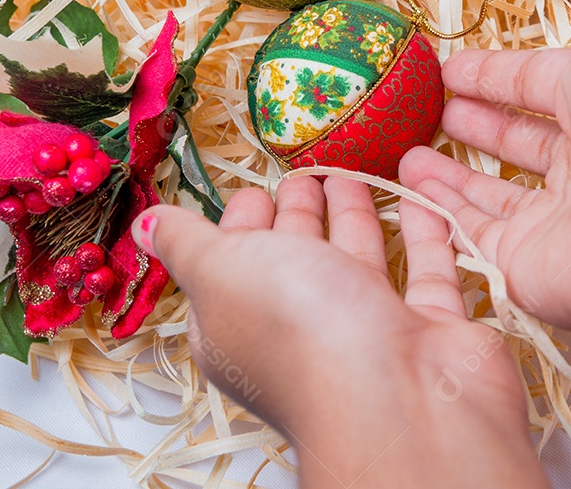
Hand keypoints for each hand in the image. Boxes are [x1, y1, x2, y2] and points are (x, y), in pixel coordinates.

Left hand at [133, 177, 548, 488]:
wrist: (401, 401)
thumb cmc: (297, 328)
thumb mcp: (220, 271)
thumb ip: (186, 243)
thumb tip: (146, 226)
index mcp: (241, 322)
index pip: (232, 265)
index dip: (238, 225)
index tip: (252, 187)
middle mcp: (302, 330)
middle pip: (296, 261)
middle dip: (296, 214)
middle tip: (305, 169)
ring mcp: (366, 330)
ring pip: (357, 261)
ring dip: (352, 215)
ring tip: (350, 172)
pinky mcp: (425, 326)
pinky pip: (424, 267)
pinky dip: (421, 230)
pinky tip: (416, 194)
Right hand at [400, 0, 570, 383]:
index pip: (533, 82)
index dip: (489, 73)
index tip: (446, 68)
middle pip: (516, 140)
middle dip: (472, 122)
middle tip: (428, 109)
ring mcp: (557, 218)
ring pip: (491, 192)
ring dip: (447, 172)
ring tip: (406, 150)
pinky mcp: (528, 265)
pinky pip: (473, 235)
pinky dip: (440, 212)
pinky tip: (408, 185)